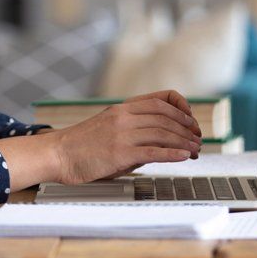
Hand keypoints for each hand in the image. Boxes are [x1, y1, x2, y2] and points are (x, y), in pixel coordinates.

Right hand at [48, 90, 202, 184]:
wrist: (58, 154)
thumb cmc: (83, 145)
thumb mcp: (109, 127)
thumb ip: (134, 129)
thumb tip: (162, 140)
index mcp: (122, 107)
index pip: (161, 99)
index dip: (182, 109)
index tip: (191, 122)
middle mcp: (124, 116)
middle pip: (167, 117)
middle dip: (188, 129)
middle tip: (198, 141)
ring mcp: (122, 134)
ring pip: (164, 133)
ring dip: (185, 143)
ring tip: (195, 151)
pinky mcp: (120, 153)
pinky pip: (154, 151)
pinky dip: (173, 154)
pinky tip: (183, 158)